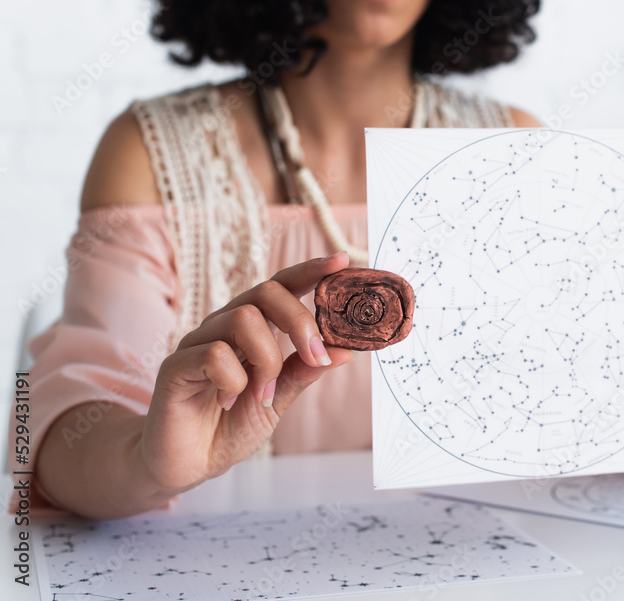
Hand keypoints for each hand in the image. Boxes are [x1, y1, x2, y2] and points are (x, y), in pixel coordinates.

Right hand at [140, 252, 355, 492]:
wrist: (189, 464)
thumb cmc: (230, 425)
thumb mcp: (279, 398)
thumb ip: (305, 371)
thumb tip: (346, 350)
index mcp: (252, 328)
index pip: (281, 286)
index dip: (310, 271)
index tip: (342, 261)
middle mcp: (224, 326)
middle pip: (266, 292)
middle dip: (300, 321)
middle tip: (316, 356)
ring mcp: (197, 342)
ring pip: (243, 320)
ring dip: (266, 362)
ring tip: (261, 395)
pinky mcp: (175, 365)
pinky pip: (214, 355)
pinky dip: (233, 382)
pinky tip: (226, 402)